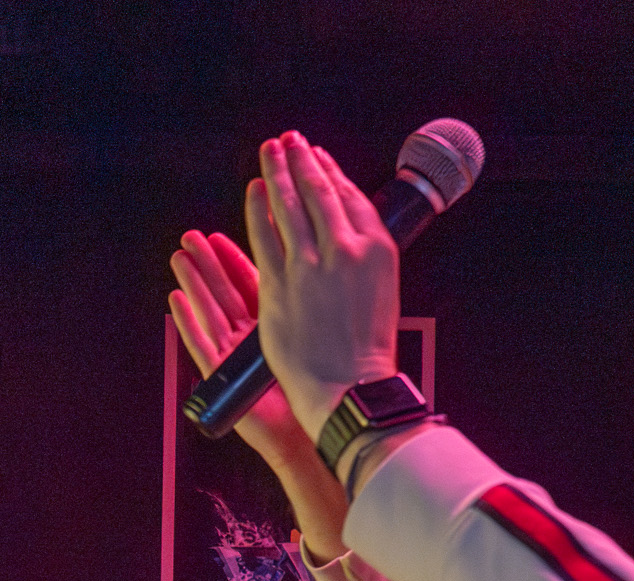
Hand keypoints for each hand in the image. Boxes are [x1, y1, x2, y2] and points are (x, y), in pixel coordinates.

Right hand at [170, 230, 315, 468]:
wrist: (328, 417)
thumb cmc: (329, 380)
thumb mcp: (322, 324)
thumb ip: (315, 294)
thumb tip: (321, 256)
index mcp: (276, 321)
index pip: (250, 280)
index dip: (233, 256)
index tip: (221, 234)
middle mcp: (253, 336)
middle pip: (224, 291)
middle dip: (208, 263)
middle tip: (193, 236)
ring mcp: (236, 357)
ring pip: (210, 311)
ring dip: (193, 284)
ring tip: (179, 257)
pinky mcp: (225, 378)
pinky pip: (202, 345)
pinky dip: (188, 322)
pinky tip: (175, 301)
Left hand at [244, 131, 402, 440]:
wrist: (351, 386)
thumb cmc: (365, 348)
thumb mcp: (380, 290)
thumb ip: (362, 257)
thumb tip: (350, 232)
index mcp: (377, 250)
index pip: (349, 197)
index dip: (330, 171)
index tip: (317, 155)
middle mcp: (346, 251)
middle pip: (319, 192)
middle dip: (302, 160)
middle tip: (289, 140)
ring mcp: (310, 266)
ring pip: (290, 206)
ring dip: (277, 173)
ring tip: (270, 151)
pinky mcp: (279, 285)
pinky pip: (264, 235)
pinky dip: (258, 208)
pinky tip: (253, 190)